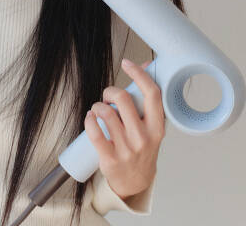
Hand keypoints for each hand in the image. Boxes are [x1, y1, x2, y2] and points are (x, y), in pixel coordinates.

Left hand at [84, 58, 165, 199]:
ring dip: (98, 105)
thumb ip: (148, 100)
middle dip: (110, 91)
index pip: (152, 94)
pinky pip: (94, 131)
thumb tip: (147, 65)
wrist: (135, 182)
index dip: (139, 74)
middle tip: (107, 96)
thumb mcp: (152, 125)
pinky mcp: (110, 158)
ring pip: (106, 113)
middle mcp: (143, 137)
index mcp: (157, 127)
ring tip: (98, 109)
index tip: (127, 63)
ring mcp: (127, 149)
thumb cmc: (143, 147)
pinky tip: (90, 117)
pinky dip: (89, 119)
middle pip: (124, 99)